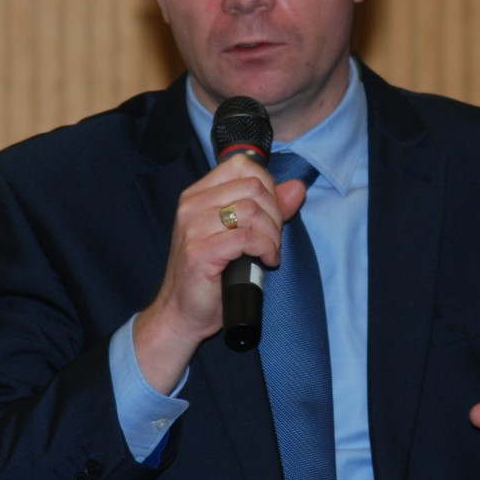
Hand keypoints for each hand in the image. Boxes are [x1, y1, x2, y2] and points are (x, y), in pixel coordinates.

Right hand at [133, 158, 308, 391]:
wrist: (182, 313)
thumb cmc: (211, 275)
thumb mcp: (241, 234)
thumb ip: (268, 208)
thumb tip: (297, 188)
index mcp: (198, 194)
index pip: (242, 165)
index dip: (268, 186)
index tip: (273, 213)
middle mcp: (192, 206)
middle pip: (253, 187)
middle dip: (275, 213)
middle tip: (274, 239)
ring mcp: (193, 228)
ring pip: (251, 210)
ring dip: (272, 234)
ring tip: (270, 252)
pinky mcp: (200, 251)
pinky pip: (246, 238)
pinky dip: (265, 248)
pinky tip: (266, 261)